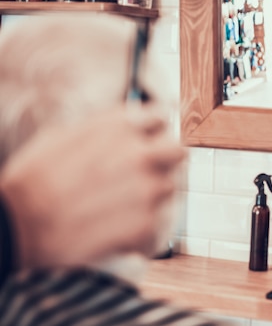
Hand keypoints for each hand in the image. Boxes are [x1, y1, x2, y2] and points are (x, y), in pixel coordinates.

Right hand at [0, 105, 186, 268]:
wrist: (18, 228)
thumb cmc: (32, 181)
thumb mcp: (61, 134)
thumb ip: (102, 126)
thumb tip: (129, 120)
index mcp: (120, 128)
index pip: (160, 117)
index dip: (152, 131)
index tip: (148, 141)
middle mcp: (140, 154)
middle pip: (177, 151)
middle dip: (165, 160)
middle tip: (145, 173)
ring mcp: (147, 190)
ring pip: (170, 187)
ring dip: (153, 196)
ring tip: (120, 206)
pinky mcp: (147, 224)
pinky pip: (158, 222)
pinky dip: (142, 228)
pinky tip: (117, 229)